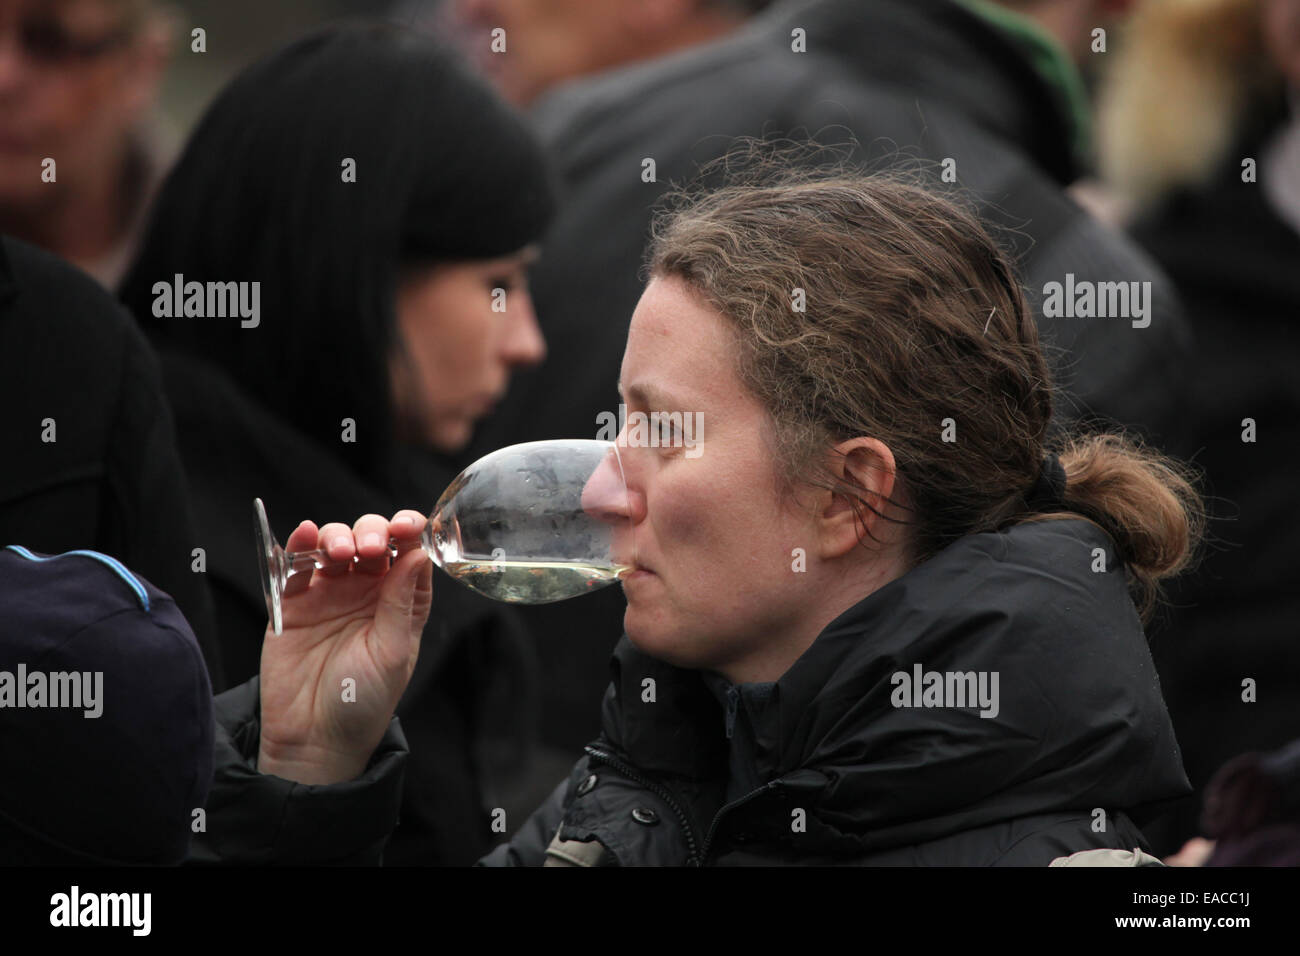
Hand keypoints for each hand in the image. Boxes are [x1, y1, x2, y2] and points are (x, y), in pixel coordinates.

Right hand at [257, 510, 431, 783]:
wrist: (314, 737)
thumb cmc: (363, 702)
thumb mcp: (392, 652)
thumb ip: (400, 602)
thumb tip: (418, 554)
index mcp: (400, 601)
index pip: (410, 553)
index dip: (411, 532)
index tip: (409, 526)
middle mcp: (367, 591)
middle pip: (373, 540)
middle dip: (372, 532)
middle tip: (369, 548)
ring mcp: (330, 593)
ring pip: (335, 544)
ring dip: (338, 536)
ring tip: (339, 551)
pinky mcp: (294, 601)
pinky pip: (297, 563)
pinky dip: (301, 543)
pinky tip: (306, 536)